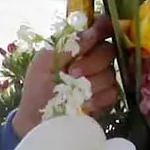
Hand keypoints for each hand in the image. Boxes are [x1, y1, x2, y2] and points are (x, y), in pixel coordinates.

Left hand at [12, 19, 119, 137]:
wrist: (37, 121)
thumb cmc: (37, 88)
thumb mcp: (44, 63)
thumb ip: (65, 47)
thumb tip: (90, 34)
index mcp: (78, 46)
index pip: (99, 29)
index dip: (103, 28)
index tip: (98, 32)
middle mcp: (93, 59)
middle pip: (108, 51)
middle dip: (92, 61)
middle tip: (72, 73)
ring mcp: (102, 79)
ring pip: (111, 73)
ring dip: (92, 82)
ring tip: (74, 91)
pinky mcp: (106, 99)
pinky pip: (112, 93)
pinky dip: (98, 98)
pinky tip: (85, 104)